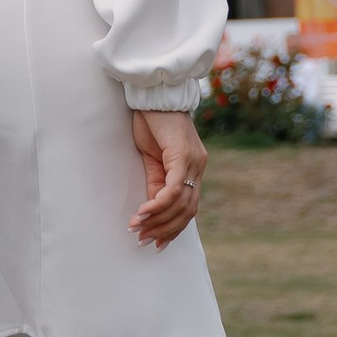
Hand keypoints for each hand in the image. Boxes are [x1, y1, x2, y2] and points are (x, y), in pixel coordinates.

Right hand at [128, 107, 205, 245]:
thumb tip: (151, 207)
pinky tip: (141, 213)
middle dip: (165, 230)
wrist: (154, 94)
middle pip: (188, 211)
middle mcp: (199, 167)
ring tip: (137, 229)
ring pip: (180, 204)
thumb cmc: (152, 122)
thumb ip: (156, 181)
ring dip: (157, 221)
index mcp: (194, 168)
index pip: (189, 207)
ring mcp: (194, 162)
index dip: (174, 228)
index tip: (157, 242)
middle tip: (144, 241)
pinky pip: (172, 190)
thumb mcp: (152, 157)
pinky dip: (157, 205)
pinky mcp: (182, 157)